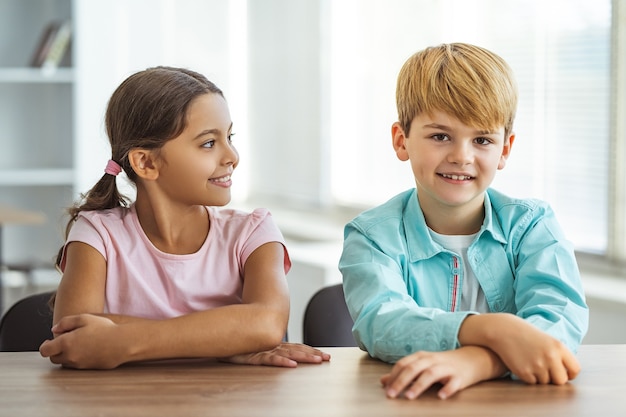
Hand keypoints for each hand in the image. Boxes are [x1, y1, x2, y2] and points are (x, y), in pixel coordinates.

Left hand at [39, 314, 125, 368]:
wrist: (122, 344)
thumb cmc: (104, 329)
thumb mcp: (84, 318)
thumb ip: (66, 322)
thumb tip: (54, 330)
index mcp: (66, 343)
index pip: (45, 350)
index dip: (45, 345)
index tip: (49, 341)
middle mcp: (69, 356)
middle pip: (53, 358)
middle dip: (55, 350)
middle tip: (63, 342)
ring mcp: (78, 364)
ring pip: (64, 362)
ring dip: (66, 355)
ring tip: (77, 344)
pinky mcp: (87, 368)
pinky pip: (75, 365)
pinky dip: (76, 358)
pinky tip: (86, 349)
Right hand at [219, 343, 330, 367]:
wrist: (221, 337)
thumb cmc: (239, 345)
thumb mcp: (256, 348)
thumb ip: (268, 350)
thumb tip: (282, 355)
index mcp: (275, 345)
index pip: (297, 347)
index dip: (311, 350)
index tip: (324, 355)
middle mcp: (272, 346)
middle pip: (297, 350)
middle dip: (313, 354)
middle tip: (327, 358)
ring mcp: (264, 350)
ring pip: (288, 354)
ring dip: (303, 357)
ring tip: (317, 361)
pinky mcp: (254, 356)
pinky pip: (270, 360)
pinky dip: (281, 362)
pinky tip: (292, 365)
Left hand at [380, 346, 502, 399]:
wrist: (473, 358)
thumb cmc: (443, 364)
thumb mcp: (422, 365)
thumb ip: (403, 373)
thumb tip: (383, 381)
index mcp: (422, 357)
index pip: (404, 364)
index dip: (393, 376)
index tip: (385, 390)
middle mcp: (432, 360)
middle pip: (414, 368)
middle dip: (401, 381)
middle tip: (391, 395)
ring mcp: (446, 367)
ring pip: (431, 374)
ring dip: (419, 385)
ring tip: (410, 397)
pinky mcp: (460, 376)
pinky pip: (454, 382)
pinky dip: (447, 388)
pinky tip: (441, 396)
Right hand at [460, 314, 579, 384]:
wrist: (502, 330)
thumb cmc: (525, 334)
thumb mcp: (547, 340)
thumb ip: (558, 355)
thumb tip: (567, 375)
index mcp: (559, 347)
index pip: (574, 369)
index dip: (569, 374)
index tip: (563, 373)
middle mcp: (550, 357)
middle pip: (561, 381)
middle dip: (554, 379)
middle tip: (546, 372)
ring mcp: (537, 365)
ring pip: (545, 382)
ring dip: (539, 377)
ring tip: (530, 362)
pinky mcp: (524, 372)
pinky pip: (532, 382)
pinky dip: (528, 377)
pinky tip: (522, 364)